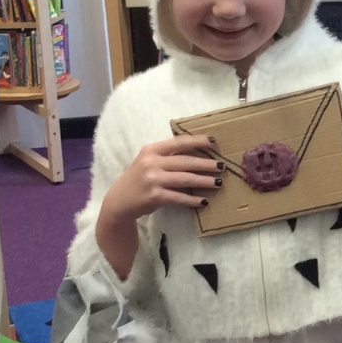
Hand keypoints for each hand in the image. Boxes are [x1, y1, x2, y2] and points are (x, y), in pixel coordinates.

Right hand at [96, 135, 219, 277]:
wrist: (119, 201)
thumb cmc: (138, 180)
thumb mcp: (149, 162)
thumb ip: (167, 157)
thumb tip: (196, 155)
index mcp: (151, 150)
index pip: (179, 142)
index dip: (198, 141)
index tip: (214, 141)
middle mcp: (151, 162)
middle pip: (185, 161)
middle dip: (206, 164)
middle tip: (222, 166)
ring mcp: (153, 179)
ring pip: (185, 179)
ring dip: (204, 181)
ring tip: (218, 183)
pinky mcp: (155, 196)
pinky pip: (179, 197)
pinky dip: (193, 200)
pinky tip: (204, 201)